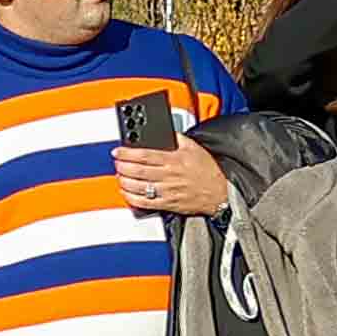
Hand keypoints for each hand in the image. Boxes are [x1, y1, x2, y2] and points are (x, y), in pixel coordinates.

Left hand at [111, 140, 230, 216]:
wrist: (220, 192)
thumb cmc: (207, 170)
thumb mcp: (193, 147)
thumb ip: (177, 138)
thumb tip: (163, 131)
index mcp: (174, 160)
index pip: (145, 155)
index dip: (127, 153)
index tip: (117, 152)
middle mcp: (169, 176)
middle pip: (138, 171)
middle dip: (122, 166)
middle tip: (116, 163)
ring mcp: (167, 191)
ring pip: (138, 187)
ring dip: (124, 181)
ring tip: (119, 175)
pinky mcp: (167, 204)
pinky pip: (144, 203)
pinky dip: (131, 198)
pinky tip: (125, 191)